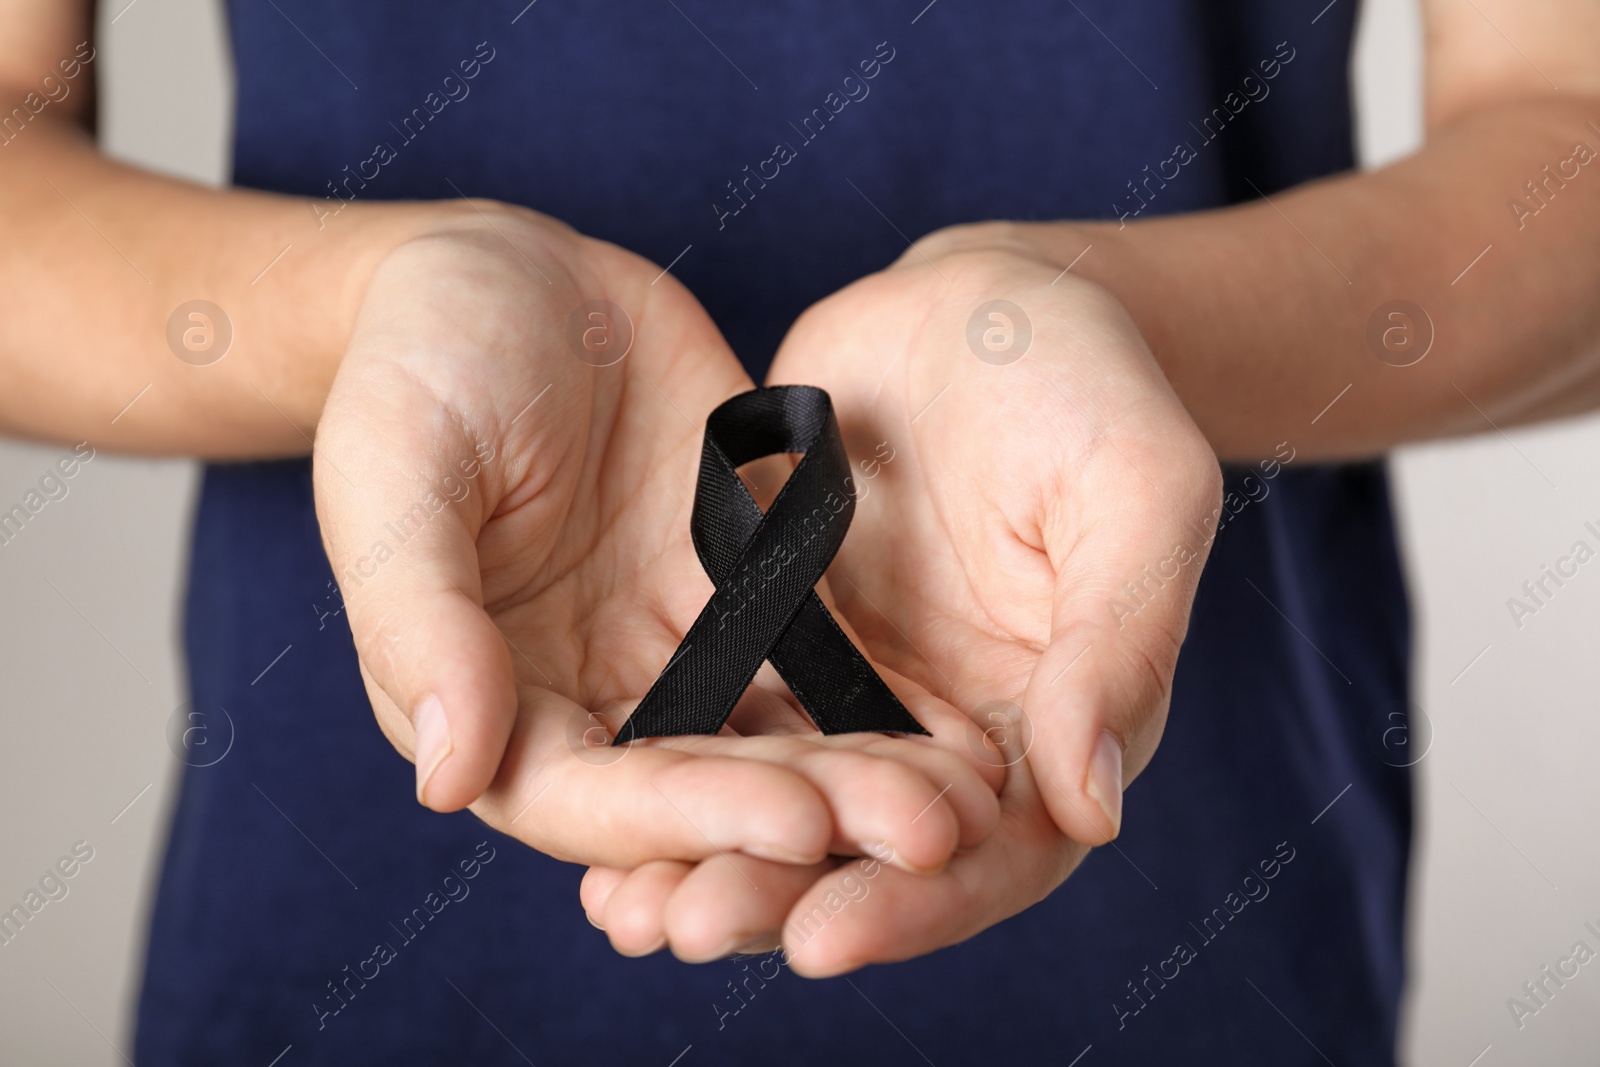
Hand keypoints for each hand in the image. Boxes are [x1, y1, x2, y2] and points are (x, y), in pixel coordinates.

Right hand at [312, 208, 999, 893]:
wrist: (504, 273)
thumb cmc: (417, 362)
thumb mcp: (397, 474)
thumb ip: (420, 621)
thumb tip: (448, 778)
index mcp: (490, 697)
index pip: (589, 798)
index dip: (690, 820)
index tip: (798, 825)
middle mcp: (591, 695)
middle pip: (703, 785)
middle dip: (812, 815)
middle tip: (928, 835)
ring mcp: (674, 644)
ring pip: (776, 734)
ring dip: (866, 777)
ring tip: (968, 799)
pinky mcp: (744, 586)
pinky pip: (820, 651)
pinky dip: (885, 697)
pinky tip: (968, 724)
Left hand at [581, 225, 1221, 972]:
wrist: (982, 303)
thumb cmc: (1092, 387)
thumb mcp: (1138, 496)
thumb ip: (1120, 646)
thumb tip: (1088, 810)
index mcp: (1057, 729)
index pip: (993, 857)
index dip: (912, 905)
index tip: (820, 937)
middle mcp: (954, 734)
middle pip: (869, 851)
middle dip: (779, 896)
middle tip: (684, 927)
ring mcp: (861, 690)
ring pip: (785, 800)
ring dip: (708, 855)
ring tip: (626, 908)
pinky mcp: (784, 637)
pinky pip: (726, 713)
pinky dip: (673, 762)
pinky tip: (597, 793)